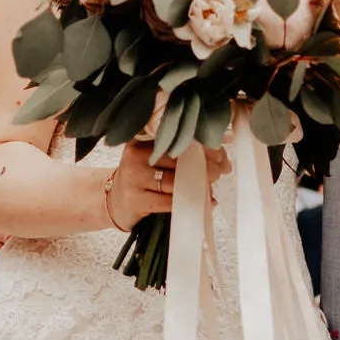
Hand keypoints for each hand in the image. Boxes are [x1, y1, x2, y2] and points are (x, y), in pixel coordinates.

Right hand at [105, 140, 231, 228]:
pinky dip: (190, 202)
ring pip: (176, 180)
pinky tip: (204, 202)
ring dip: (199, 185)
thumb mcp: (154, 157)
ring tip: (210, 187)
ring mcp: (134, 177)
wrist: (114, 203)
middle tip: (220, 171)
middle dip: (205, 166)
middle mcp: (136, 154)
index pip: (177, 136)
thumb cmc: (141, 178)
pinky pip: (170, 201)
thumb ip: (183, 151)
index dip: (202, 144)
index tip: (219, 152)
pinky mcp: (136, 200)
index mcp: (142, 138)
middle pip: (179, 158)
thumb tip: (224, 145)